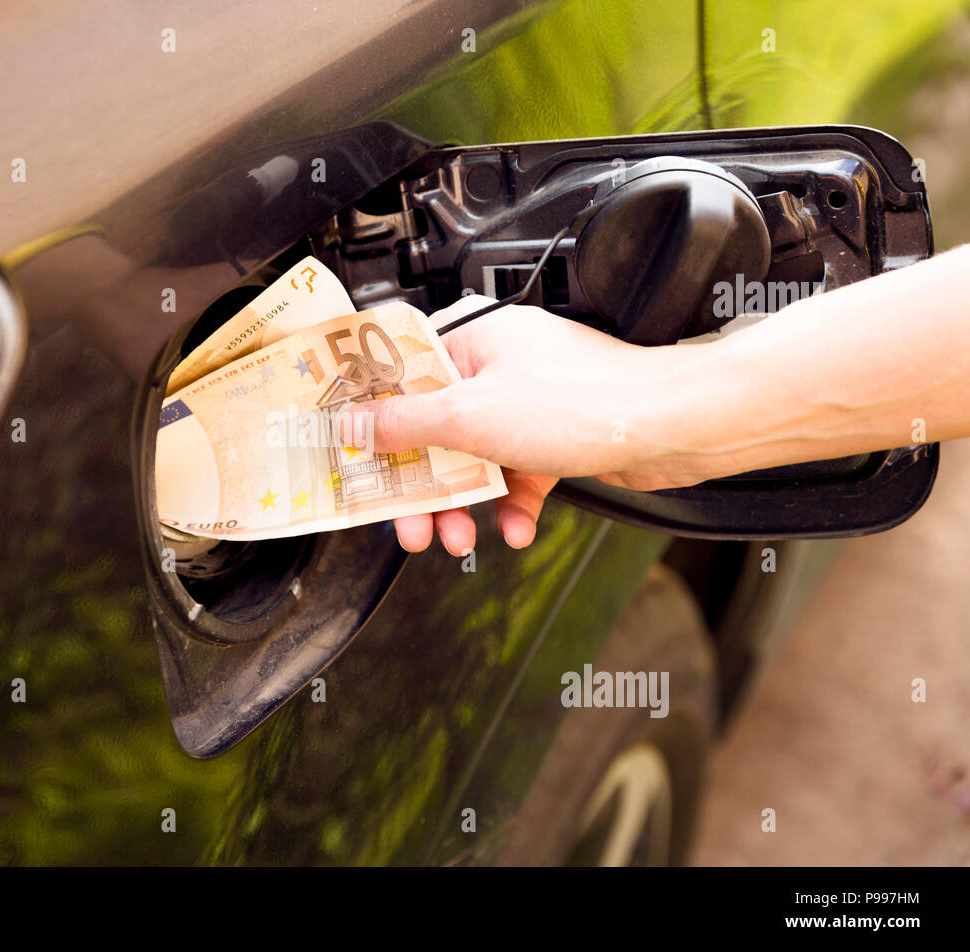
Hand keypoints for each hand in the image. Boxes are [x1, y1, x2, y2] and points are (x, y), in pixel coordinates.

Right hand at [344, 295, 692, 553]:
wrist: (673, 428)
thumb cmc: (589, 401)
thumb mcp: (471, 417)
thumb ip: (405, 423)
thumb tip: (354, 424)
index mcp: (472, 338)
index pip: (401, 374)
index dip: (373, 417)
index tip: (353, 452)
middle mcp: (497, 367)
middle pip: (433, 429)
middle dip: (421, 484)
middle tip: (408, 521)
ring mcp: (526, 404)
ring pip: (472, 459)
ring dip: (462, 504)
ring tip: (459, 537)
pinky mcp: (553, 438)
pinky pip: (514, 476)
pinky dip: (509, 505)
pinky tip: (515, 528)